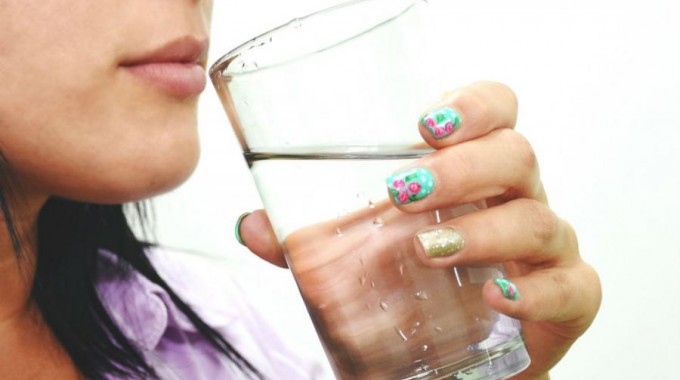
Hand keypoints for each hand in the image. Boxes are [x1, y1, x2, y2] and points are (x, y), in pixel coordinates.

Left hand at [238, 82, 600, 378]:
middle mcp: (517, 201)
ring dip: (481, 229)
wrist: (452, 361)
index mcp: (477, 174)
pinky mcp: (566, 302)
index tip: (424, 122)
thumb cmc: (418, 291)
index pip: (496, 112)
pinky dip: (534, 291)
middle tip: (404, 191)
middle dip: (462, 167)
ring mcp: (547, 251)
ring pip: (539, 219)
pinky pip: (572, 287)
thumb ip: (309, 242)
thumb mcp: (361, 258)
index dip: (473, 105)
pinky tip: (492, 294)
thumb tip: (250, 226)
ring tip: (426, 247)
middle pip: (516, 155)